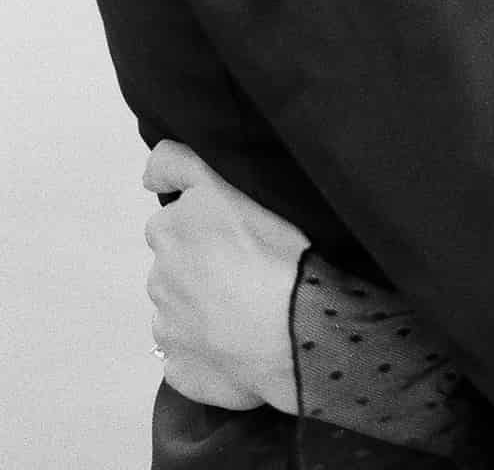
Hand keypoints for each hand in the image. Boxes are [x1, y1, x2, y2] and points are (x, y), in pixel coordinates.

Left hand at [143, 141, 304, 412]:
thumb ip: (188, 170)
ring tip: (253, 309)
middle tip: (247, 263)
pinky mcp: (178, 366)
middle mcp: (162, 269)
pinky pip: (188, 351)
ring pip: (179, 303)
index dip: (187, 193)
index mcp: (178, 221)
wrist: (300, 330)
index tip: (207, 204)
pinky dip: (207, 348)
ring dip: (202, 302)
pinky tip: (245, 346)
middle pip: (173, 251)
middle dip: (197, 254)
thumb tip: (150, 175)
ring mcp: (167, 322)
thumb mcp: (247, 185)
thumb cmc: (286, 253)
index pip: (166, 185)